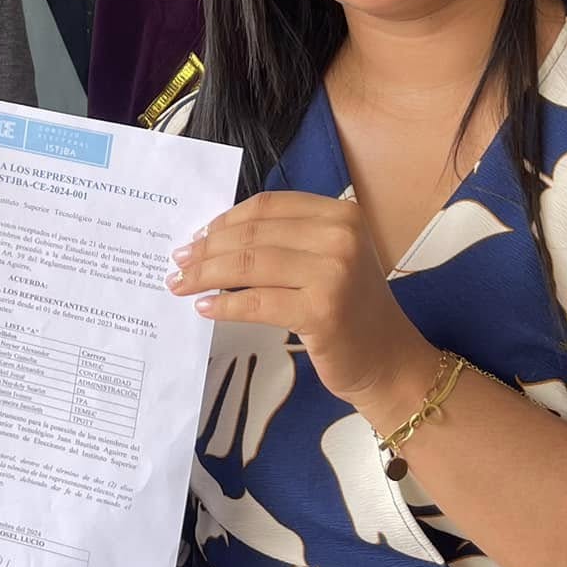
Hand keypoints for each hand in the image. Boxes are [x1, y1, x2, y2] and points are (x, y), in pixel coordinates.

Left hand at [166, 191, 434, 416]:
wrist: (387, 359)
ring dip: (206, 274)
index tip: (197, 236)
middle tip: (179, 262)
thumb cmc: (350, 309)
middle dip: (208, 248)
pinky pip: (257, 303)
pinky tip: (205, 308)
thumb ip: (284, 241)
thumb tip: (211, 237)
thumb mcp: (326, 259)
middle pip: (254, 234)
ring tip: (181, 283)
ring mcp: (334, 273)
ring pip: (250, 265)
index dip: (225, 220)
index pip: (268, 207)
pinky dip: (225, 306)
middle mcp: (341, 236)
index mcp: (341, 214)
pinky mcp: (322, 311)